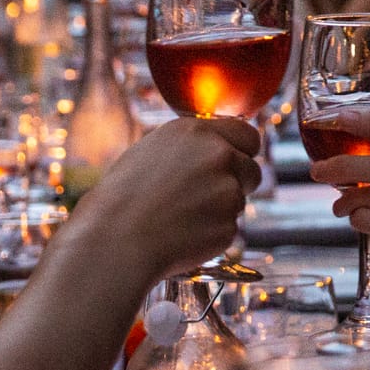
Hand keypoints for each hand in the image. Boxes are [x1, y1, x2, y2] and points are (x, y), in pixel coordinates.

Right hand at [71, 117, 259, 279]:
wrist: (117, 237)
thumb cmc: (122, 197)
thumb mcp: (151, 151)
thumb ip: (188, 148)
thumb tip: (211, 151)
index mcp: (196, 132)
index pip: (247, 133)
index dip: (242, 150)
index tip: (236, 161)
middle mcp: (219, 156)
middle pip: (252, 169)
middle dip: (239, 182)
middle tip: (211, 196)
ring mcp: (228, 191)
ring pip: (239, 201)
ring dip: (221, 210)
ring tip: (181, 217)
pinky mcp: (229, 225)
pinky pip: (228, 229)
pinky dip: (211, 234)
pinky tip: (182, 235)